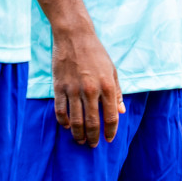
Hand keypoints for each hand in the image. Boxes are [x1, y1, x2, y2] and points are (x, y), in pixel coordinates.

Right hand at [51, 24, 123, 146]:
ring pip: (75, 121)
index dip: (110, 131)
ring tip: (80, 140)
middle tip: (93, 145)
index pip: (111, 116)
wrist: (75, 36)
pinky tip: (66, 126)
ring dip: (78, 134)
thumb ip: (117, 92)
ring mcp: (74, 89)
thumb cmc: (96, 53)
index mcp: (107, 85)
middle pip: (92, 123)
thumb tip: (122, 111)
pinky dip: (63, 121)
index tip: (108, 139)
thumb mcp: (112, 70)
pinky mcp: (59, 86)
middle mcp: (91, 90)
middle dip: (93, 137)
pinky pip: (60, 110)